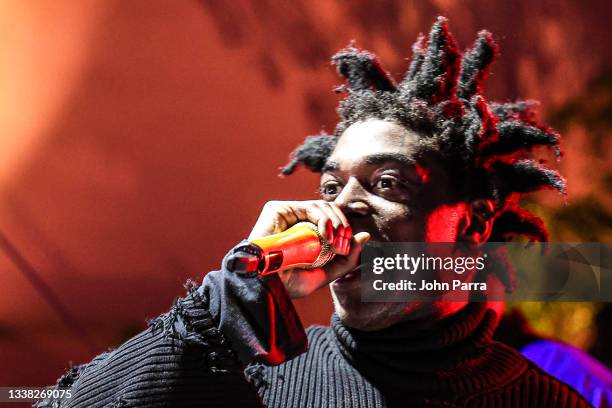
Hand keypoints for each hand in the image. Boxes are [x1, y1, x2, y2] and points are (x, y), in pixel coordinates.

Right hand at [248, 200, 370, 297]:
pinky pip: (311, 207)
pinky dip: (325, 219)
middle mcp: (296, 222)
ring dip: (336, 223)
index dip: (345, 221)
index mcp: (305, 234)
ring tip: (334, 242)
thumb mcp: (326, 272)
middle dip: (343, 225)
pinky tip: (326, 235)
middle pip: (330, 211)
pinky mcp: (279, 209)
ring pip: (323, 207)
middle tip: (344, 243)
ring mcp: (288, 214)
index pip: (331, 219)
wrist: (269, 285)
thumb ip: (347, 257)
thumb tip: (365, 236)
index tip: (355, 228)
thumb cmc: (290, 283)